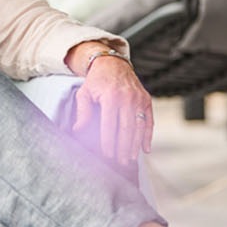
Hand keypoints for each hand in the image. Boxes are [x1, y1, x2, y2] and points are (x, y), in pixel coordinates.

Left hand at [68, 49, 152, 167]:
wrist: (113, 63)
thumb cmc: (96, 81)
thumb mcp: (84, 93)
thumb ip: (82, 112)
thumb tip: (78, 131)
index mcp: (110, 97)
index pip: (109, 125)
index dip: (109, 142)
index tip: (107, 155)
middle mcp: (127, 98)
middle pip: (126, 129)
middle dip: (123, 148)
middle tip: (121, 163)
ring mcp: (139, 99)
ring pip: (139, 127)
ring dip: (135, 145)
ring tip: (130, 160)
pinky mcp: (146, 100)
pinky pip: (149, 121)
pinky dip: (148, 136)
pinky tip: (145, 150)